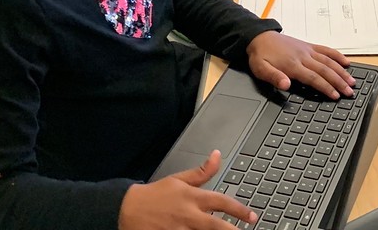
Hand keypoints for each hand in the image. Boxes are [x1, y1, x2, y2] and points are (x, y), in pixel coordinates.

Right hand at [118, 150, 254, 229]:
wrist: (126, 209)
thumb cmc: (155, 195)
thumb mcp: (179, 179)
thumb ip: (202, 171)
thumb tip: (218, 156)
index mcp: (192, 198)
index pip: (222, 202)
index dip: (240, 210)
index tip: (251, 217)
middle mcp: (188, 215)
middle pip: (216, 226)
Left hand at [246, 30, 355, 98]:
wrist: (260, 37)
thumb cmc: (261, 55)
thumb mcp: (261, 69)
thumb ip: (274, 77)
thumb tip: (286, 85)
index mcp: (293, 65)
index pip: (313, 78)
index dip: (326, 88)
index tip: (336, 96)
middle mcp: (304, 57)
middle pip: (325, 71)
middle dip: (339, 82)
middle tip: (349, 92)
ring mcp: (308, 51)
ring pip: (329, 61)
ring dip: (342, 72)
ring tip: (352, 81)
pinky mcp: (309, 46)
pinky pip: (326, 50)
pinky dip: (337, 56)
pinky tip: (346, 62)